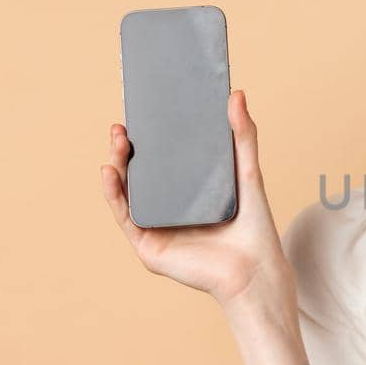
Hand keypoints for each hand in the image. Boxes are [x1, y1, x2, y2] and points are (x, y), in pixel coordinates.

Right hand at [100, 89, 296, 311]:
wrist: (256, 270)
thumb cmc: (255, 229)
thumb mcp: (248, 173)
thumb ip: (242, 136)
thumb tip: (238, 94)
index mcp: (189, 193)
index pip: (162, 161)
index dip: (147, 138)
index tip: (140, 114)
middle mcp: (169, 209)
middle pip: (138, 175)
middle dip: (124, 149)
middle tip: (122, 127)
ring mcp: (157, 228)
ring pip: (126, 193)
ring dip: (115, 166)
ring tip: (117, 142)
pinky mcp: (149, 246)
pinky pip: (125, 216)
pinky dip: (114, 194)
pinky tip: (110, 173)